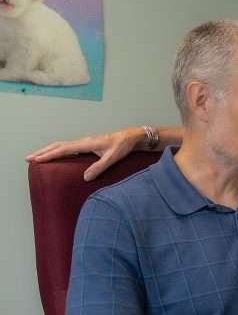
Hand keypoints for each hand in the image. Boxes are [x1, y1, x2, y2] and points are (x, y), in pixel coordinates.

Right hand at [26, 127, 144, 181]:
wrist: (132, 137)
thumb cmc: (123, 146)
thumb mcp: (113, 158)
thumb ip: (99, 167)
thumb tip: (85, 178)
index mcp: (87, 144)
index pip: (63, 149)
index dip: (48, 155)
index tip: (35, 160)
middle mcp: (83, 141)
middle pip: (58, 145)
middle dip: (43, 152)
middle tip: (29, 158)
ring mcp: (85, 143)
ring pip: (62, 145)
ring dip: (49, 150)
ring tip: (37, 157)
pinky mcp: (88, 145)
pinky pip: (68, 147)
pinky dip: (58, 150)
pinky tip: (56, 156)